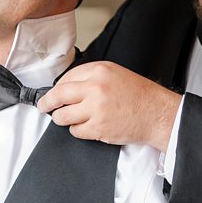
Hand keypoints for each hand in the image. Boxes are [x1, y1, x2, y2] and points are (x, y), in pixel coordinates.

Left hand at [38, 61, 179, 149]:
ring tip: (69, 118)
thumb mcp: (115, 74)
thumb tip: (67, 87)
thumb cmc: (139, 95)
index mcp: (100, 71)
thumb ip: (91, 78)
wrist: (157, 114)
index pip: (66, 78)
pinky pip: (75, 131)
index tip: (53, 94)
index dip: (58, 88)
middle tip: (44, 107)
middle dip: (47, 103)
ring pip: (63, 116)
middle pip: (58, 95)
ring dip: (63, 119)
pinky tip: (88, 126)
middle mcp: (96, 88)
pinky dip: (78, 131)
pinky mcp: (98, 128)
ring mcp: (96, 109)